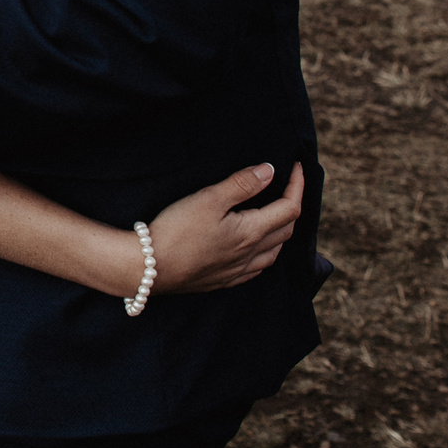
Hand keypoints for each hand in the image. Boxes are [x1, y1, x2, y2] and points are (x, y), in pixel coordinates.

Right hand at [146, 163, 305, 295]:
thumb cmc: (177, 230)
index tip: (296, 166)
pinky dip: (265, 253)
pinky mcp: (223, 280)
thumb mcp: (209, 199)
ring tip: (275, 216)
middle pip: (286, 229)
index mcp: (251, 232)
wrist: (150, 268)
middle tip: (287, 187)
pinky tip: (254, 249)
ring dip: (281, 231)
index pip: (289, 208)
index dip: (297, 185)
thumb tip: (270, 171)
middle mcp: (251, 254)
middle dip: (292, 205)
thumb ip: (242, 184)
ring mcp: (238, 271)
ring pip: (274, 252)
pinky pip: (257, 268)